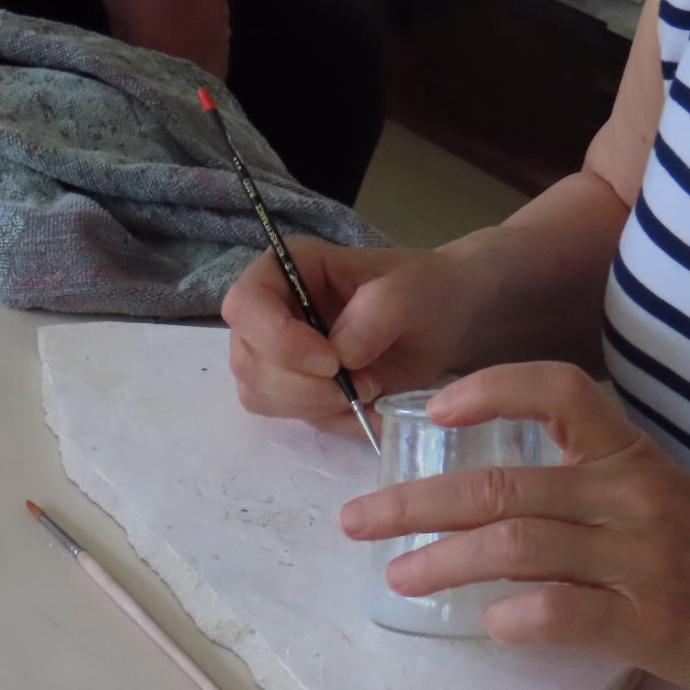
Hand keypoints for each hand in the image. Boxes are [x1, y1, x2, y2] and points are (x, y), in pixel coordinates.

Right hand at [222, 240, 491, 438]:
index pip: (245, 304)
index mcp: (287, 270)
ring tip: (371, 390)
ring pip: (259, 395)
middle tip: (365, 384)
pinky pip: (289, 417)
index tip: (330, 361)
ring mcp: (274, 355)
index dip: (276, 339)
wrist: (444, 323)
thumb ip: (377, 314)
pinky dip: (332, 420)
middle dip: (303, 385)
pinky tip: (368, 405)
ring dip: (315, 405)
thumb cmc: (424, 291)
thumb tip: (341, 354)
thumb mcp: (413, 290)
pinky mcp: (290, 390)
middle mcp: (269, 313)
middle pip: (247, 361)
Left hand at [340, 362, 689, 689]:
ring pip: (519, 545)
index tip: (434, 406)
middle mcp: (630, 497)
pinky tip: (488, 624)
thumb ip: (572, 485)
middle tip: (355, 520)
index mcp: (627, 457)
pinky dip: (518, 615)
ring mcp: (640, 561)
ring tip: (397, 576)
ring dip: (445, 561)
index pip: (559, 392)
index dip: (493, 390)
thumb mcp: (648, 498)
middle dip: (414, 502)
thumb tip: (470, 496)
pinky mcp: (650, 623)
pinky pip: (566, 611)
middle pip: (502, 486)